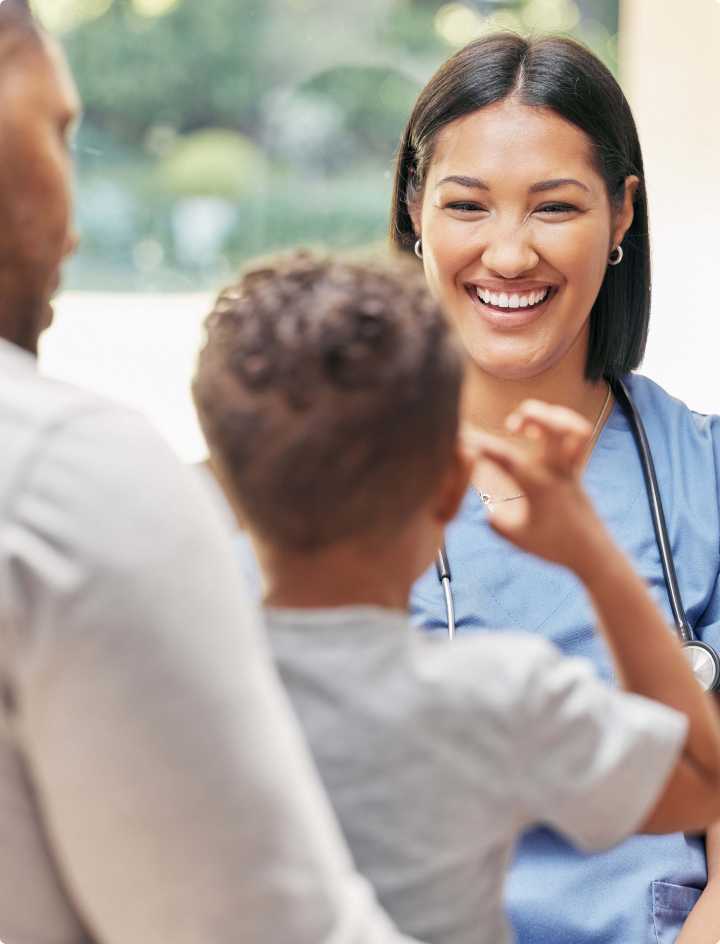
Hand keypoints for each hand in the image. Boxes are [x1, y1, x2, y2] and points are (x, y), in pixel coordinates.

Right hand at [470, 399, 607, 572]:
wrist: (594, 554)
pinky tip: (542, 436)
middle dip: (530, 413)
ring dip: (552, 415)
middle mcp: (557, 471)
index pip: (505, 458)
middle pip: (554, 427)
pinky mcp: (578, 472)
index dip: (482, 445)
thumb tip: (487, 506)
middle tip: (511, 425)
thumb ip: (496, 521)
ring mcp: (572, 469)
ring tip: (530, 424)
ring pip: (575, 428)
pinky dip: (563, 426)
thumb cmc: (555, 548)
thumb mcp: (517, 538)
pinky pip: (579, 439)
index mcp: (538, 486)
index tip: (464, 438)